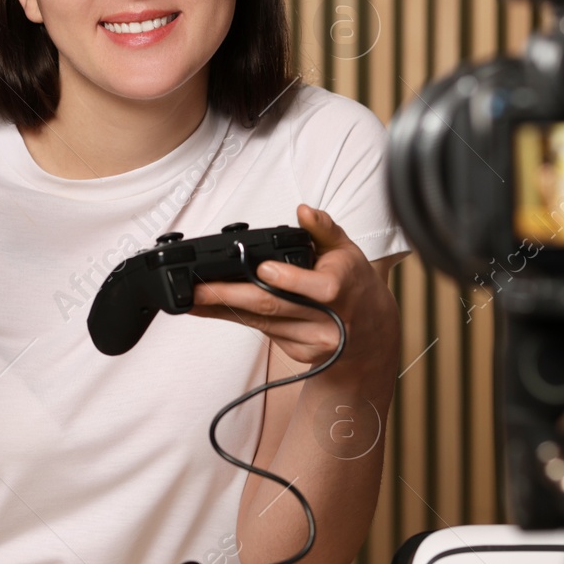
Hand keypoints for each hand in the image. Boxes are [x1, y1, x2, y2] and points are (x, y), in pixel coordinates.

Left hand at [188, 204, 397, 371]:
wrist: (370, 334)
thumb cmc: (354, 284)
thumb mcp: (346, 250)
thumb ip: (323, 228)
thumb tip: (304, 211)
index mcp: (341, 289)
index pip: (313, 288)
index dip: (285, 278)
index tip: (258, 268)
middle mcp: (327, 319)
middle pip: (273, 307)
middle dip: (230, 297)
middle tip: (197, 290)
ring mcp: (312, 340)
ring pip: (260, 323)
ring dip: (223, 310)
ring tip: (193, 298)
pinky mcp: (298, 352)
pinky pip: (262, 333)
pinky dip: (238, 319)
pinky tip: (214, 309)